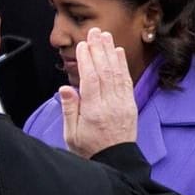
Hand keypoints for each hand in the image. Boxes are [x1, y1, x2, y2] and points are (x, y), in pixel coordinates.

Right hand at [58, 28, 136, 157]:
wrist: (116, 162)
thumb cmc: (90, 149)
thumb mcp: (71, 134)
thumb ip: (69, 109)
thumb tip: (65, 88)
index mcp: (93, 111)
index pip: (90, 80)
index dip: (86, 60)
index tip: (82, 45)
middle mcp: (110, 104)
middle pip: (105, 71)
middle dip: (99, 49)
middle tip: (94, 32)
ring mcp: (122, 103)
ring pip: (116, 73)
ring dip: (110, 52)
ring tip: (105, 36)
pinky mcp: (130, 104)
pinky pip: (126, 81)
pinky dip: (122, 65)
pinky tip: (118, 53)